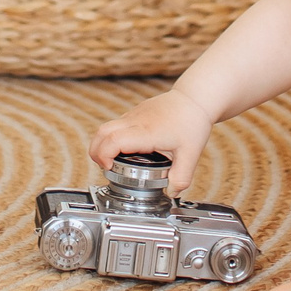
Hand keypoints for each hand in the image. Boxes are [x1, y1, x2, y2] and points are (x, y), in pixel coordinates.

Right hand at [88, 89, 213, 192]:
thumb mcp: (190, 154)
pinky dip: (112, 138)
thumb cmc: (192, 121)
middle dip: (96, 152)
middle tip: (106, 167)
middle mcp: (135, 121)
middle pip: (101, 133)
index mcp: (146, 132)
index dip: (104, 156)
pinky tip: (126, 149)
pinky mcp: (135, 113)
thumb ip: (181, 177)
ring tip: (114, 161)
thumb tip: (171, 192)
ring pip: (106, 127)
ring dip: (103, 145)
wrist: (194, 97)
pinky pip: (115, 125)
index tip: (109, 168)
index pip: (113, 141)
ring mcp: (133, 115)